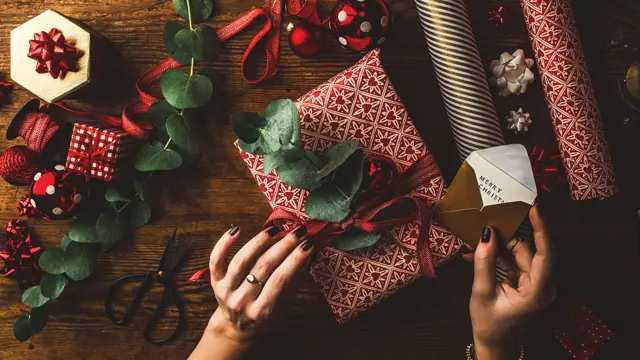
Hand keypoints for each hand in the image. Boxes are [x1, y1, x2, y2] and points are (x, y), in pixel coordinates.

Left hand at [189, 225, 312, 359]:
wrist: (235, 328)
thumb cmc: (264, 315)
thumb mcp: (283, 305)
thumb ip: (294, 281)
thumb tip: (308, 252)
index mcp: (262, 311)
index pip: (280, 280)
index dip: (295, 260)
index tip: (308, 244)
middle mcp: (242, 301)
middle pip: (263, 267)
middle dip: (284, 246)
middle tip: (298, 231)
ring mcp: (226, 291)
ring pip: (242, 260)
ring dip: (259, 241)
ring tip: (275, 229)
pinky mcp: (214, 281)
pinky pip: (216, 260)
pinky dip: (224, 243)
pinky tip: (237, 229)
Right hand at [469, 205, 555, 359]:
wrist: (494, 342)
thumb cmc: (490, 323)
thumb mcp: (482, 293)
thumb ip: (484, 262)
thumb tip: (486, 233)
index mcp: (538, 291)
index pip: (546, 255)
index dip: (542, 230)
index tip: (535, 209)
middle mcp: (542, 284)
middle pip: (531, 249)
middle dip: (513, 232)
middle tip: (497, 213)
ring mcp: (535, 282)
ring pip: (521, 252)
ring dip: (500, 243)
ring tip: (479, 233)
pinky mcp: (526, 280)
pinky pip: (514, 259)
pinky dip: (499, 253)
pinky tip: (481, 249)